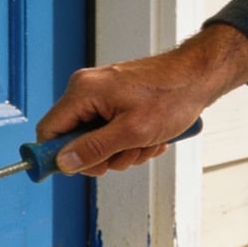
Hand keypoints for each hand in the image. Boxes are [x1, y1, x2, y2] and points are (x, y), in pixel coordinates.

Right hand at [35, 24, 247, 175]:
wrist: (198, 77)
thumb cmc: (172, 95)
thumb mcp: (132, 131)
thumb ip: (94, 149)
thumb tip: (63, 163)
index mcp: (83, 92)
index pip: (49, 130)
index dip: (58, 155)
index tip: (78, 170)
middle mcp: (87, 90)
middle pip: (74, 140)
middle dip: (103, 155)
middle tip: (128, 153)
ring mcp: (101, 95)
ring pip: (96, 141)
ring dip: (122, 151)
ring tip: (146, 141)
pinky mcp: (115, 100)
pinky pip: (111, 132)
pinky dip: (130, 141)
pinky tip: (150, 136)